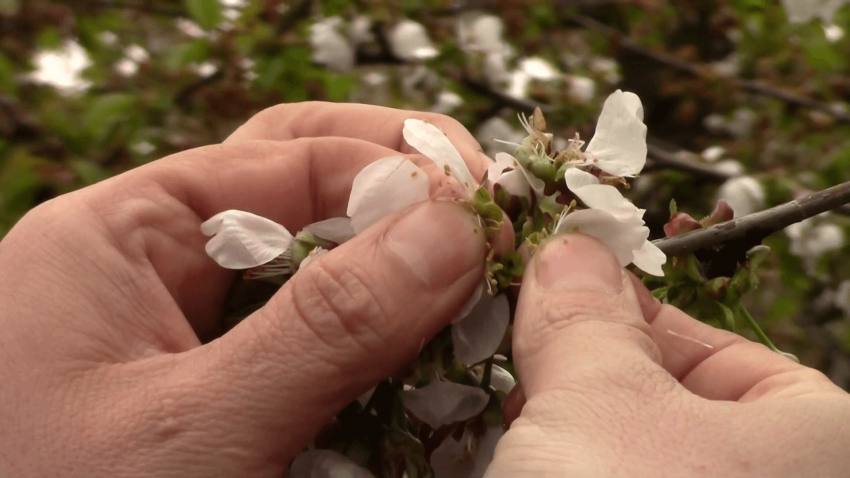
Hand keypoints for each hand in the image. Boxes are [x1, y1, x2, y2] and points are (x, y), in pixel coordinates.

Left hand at [0, 103, 491, 476]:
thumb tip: (451, 228)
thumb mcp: (193, 432)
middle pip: (299, 195)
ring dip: (399, 285)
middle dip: (401, 203)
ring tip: (476, 295)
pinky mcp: (215, 401)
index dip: (393, 169)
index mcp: (115, 239)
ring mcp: (186, 339)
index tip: (483, 209)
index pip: (281, 158)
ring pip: (316, 278)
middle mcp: (151, 274)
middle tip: (489, 225)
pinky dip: (376, 357)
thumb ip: (327, 327)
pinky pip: (312, 353)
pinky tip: (430, 369)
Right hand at [490, 234, 849, 476]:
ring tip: (517, 427)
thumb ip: (586, 317)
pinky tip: (518, 460)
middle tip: (528, 369)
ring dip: (565, 427)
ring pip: (630, 452)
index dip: (634, 314)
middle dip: (587, 377)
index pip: (729, 351)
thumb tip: (572, 254)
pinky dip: (564, 466)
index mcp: (819, 443)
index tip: (565, 294)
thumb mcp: (600, 402)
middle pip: (670, 401)